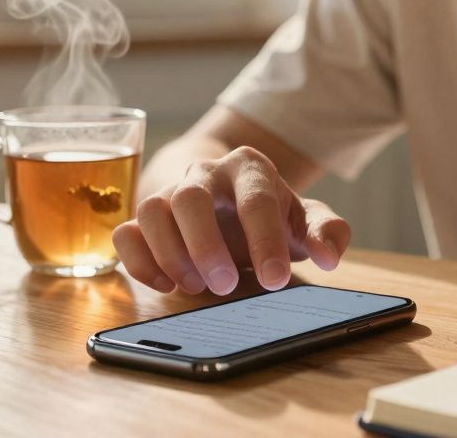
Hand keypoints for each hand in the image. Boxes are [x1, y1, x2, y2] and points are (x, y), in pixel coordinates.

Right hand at [112, 146, 350, 295]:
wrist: (231, 201)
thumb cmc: (272, 214)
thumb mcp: (306, 220)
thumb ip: (326, 232)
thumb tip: (330, 256)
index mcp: (250, 168)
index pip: (255, 199)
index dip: (265, 241)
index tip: (274, 281)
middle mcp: (205, 173)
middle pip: (191, 196)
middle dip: (206, 245)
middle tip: (224, 286)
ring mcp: (170, 192)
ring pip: (151, 210)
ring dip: (170, 254)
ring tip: (197, 286)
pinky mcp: (145, 218)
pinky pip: (126, 231)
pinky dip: (139, 260)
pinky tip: (165, 284)